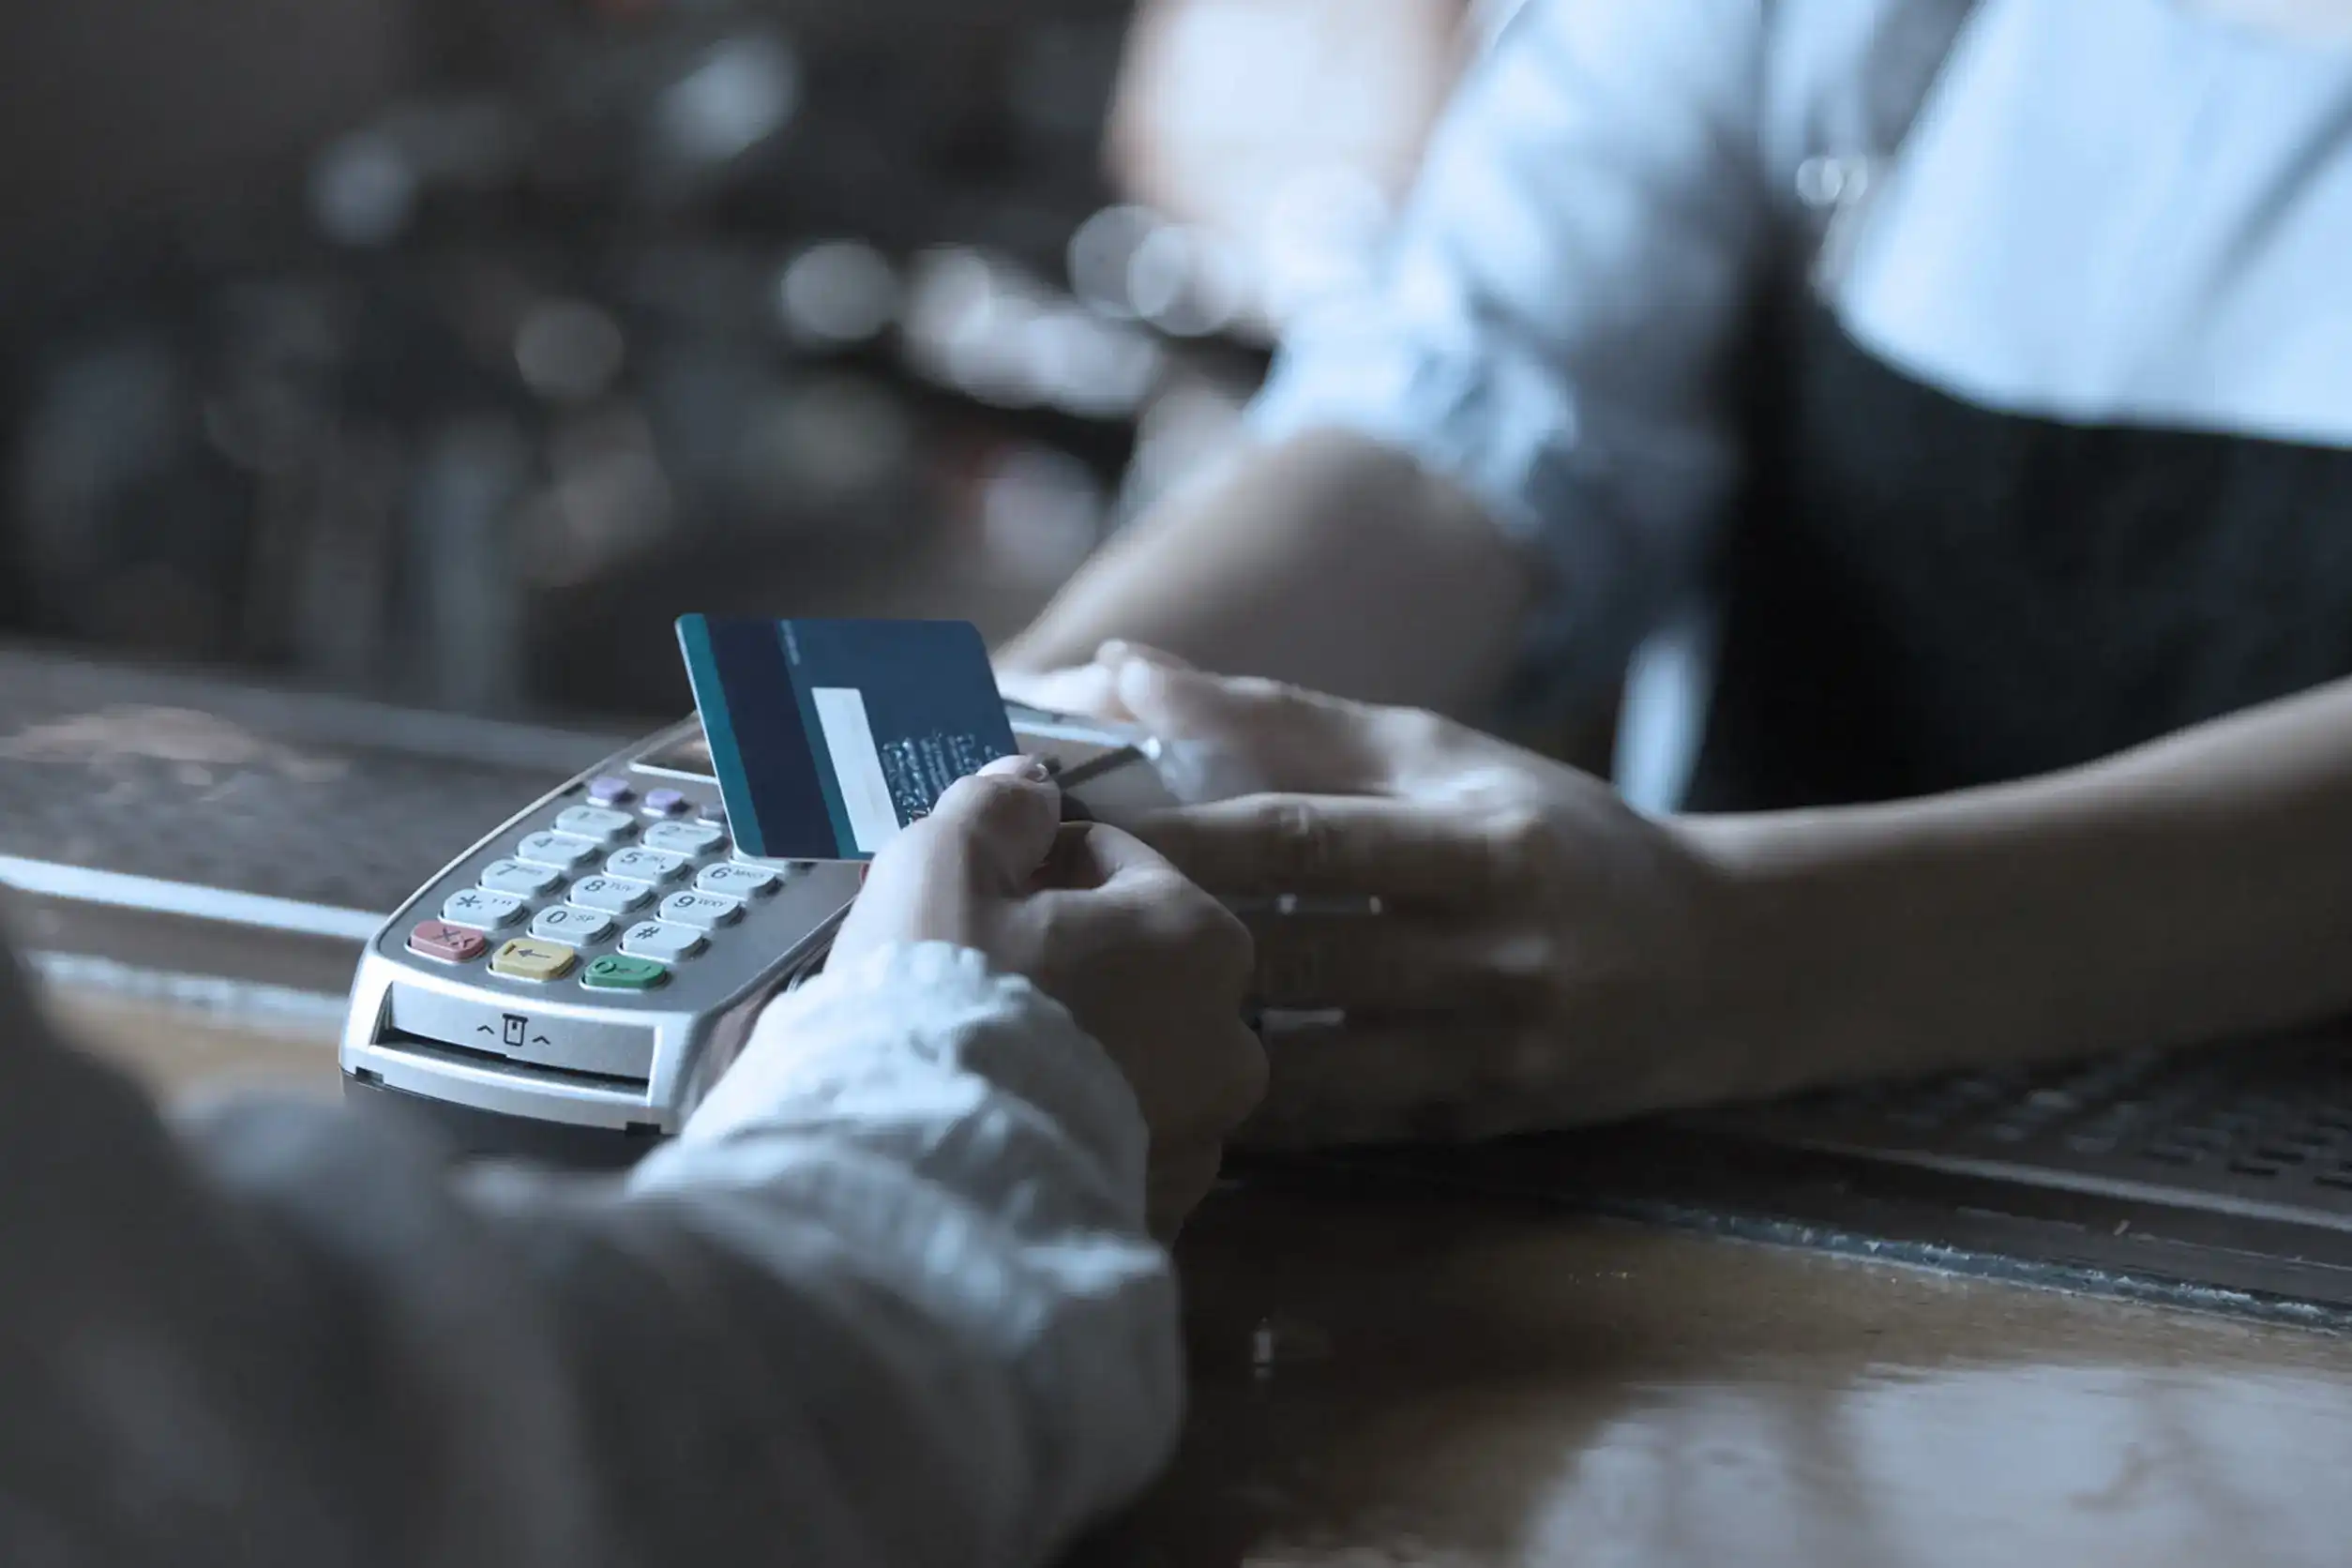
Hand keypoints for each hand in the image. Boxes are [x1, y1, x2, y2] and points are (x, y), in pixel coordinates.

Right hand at [833, 756, 1265, 1233]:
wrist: (925, 1183)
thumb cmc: (943, 999)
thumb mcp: (946, 864)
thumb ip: (997, 808)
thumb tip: (1031, 782)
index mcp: (1200, 938)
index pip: (1116, 863)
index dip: (1034, 865)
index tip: (972, 890)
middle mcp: (1230, 1044)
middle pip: (1133, 969)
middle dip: (1065, 962)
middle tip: (969, 977)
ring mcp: (1200, 1143)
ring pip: (1128, 1063)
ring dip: (1072, 1051)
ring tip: (979, 1062)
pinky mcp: (1158, 1220)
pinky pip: (1110, 1149)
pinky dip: (1065, 1133)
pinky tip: (997, 1130)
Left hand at [1098, 651, 1755, 1146]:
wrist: (1716, 963)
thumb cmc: (1550, 832)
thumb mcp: (1441, 755)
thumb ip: (1282, 720)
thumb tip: (1121, 665)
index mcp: (1482, 842)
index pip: (1304, 841)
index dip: (1180, 837)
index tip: (1071, 829)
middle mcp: (1494, 954)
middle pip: (1292, 956)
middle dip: (1163, 940)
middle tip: (1043, 931)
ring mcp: (1491, 1056)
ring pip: (1306, 1068)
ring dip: (1196, 1042)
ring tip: (1087, 1019)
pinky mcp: (1479, 1126)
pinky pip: (1339, 1125)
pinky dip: (1254, 1106)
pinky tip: (1170, 1081)